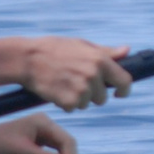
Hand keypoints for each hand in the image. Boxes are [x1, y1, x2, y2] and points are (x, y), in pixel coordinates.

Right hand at [16, 38, 132, 112]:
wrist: (26, 59)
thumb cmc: (53, 49)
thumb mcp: (81, 45)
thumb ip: (106, 52)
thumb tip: (127, 51)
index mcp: (99, 60)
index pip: (124, 81)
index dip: (123, 90)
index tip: (119, 93)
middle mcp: (93, 75)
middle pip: (102, 98)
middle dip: (92, 94)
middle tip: (74, 82)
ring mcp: (81, 90)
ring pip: (86, 104)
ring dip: (77, 98)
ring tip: (63, 83)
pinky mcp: (69, 102)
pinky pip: (73, 108)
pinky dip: (65, 103)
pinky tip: (56, 90)